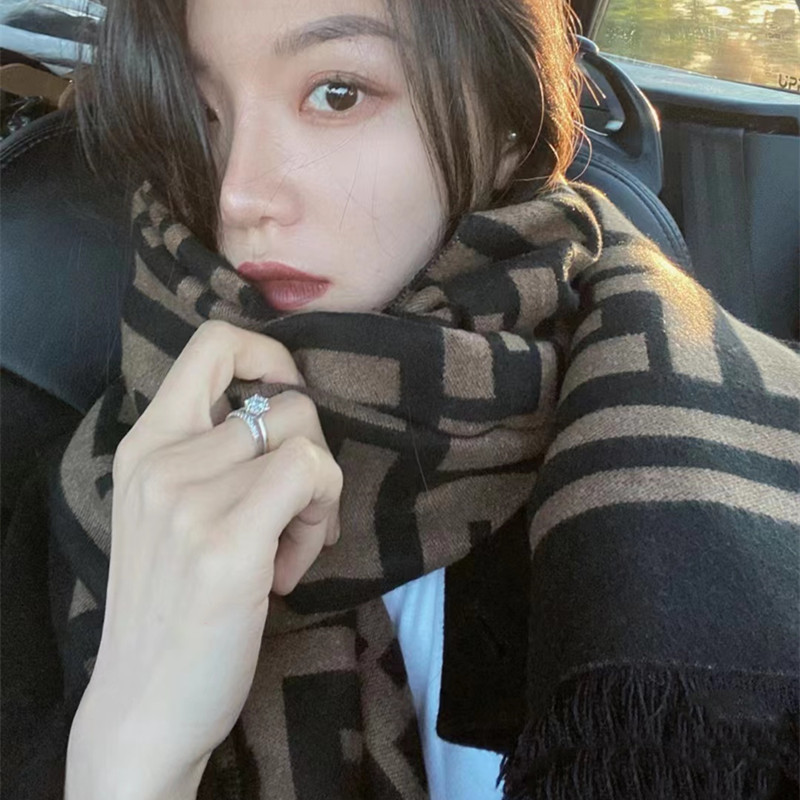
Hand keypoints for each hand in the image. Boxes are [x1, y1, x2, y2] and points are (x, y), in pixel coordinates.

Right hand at [67, 320, 341, 795]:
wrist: (143, 702)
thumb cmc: (171, 603)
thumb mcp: (171, 510)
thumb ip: (212, 454)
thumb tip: (289, 414)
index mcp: (146, 443)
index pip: (213, 343)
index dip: (270, 354)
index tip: (286, 400)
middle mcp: (162, 460)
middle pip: (288, 404)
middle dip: (313, 456)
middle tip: (294, 517)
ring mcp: (189, 500)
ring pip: (308, 443)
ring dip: (318, 499)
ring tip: (288, 549)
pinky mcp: (226, 543)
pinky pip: (311, 476)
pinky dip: (320, 518)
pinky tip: (290, 566)